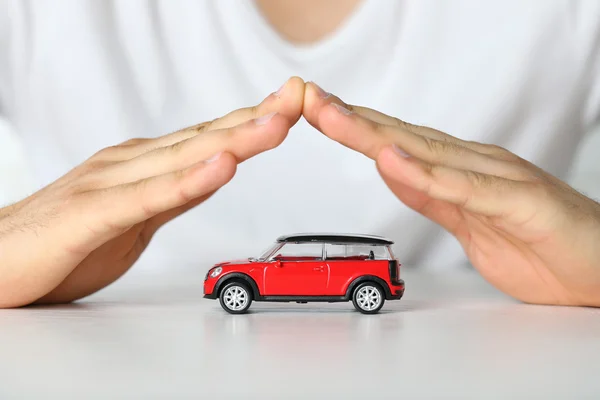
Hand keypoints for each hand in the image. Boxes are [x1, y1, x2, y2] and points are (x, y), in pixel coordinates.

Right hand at [0, 77, 304, 307]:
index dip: (253, 119)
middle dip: (258, 116)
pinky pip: (147, 198)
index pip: (210, 136)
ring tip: (278, 121)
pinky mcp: (91, 215)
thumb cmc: (62, 240)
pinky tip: (221, 167)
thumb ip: (172, 194)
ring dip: (235, 138)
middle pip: (206, 137)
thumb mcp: (134, 216)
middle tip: (301, 95)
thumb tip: (212, 174)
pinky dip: (188, 182)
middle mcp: (130, 164)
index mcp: (142, 164)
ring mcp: (110, 184)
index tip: (294, 103)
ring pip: (184, 158)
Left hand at [303, 82, 599, 306]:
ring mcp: (498, 180)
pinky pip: (465, 189)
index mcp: (461, 170)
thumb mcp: (468, 224)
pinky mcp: (521, 203)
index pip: (397, 143)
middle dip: (349, 118)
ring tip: (331, 115)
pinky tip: (393, 160)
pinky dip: (426, 175)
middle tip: (305, 98)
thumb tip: (393, 171)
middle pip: (401, 138)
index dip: (353, 126)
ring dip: (374, 134)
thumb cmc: (542, 245)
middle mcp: (476, 164)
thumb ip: (431, 195)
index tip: (314, 112)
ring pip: (425, 152)